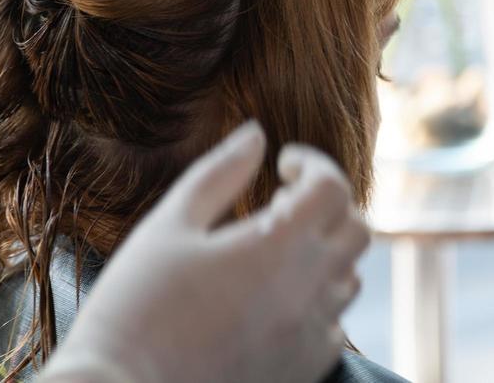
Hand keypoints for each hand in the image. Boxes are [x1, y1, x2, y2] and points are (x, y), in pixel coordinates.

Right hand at [41, 123, 368, 382]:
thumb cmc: (137, 301)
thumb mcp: (171, 224)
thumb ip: (220, 173)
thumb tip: (255, 134)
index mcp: (276, 247)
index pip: (333, 188)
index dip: (312, 164)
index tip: (282, 163)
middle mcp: (307, 291)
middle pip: (356, 230)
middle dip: (326, 206)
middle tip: (279, 202)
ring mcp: (309, 335)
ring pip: (349, 277)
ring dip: (323, 250)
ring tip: (272, 248)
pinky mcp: (302, 369)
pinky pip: (335, 324)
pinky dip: (316, 299)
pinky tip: (271, 296)